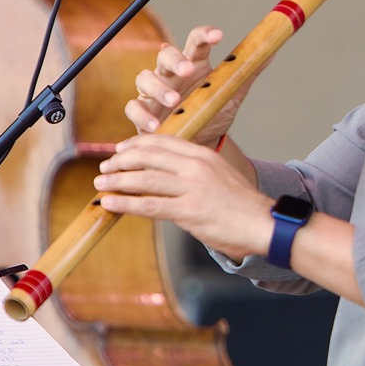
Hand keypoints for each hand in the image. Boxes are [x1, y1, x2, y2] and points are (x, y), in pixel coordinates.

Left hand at [94, 133, 269, 256]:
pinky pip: (148, 205)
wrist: (263, 223)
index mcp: (202, 155)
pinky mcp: (188, 211)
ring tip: (101, 184)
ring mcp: (191, 188)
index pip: (161, 142)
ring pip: (143, 179)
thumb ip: (193, 172)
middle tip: (105, 167)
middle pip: (147, 156)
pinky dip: (124, 203)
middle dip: (120, 161)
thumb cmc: (241, 204)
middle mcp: (195, 166)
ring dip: (117, 181)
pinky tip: (109, 203)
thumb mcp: (218, 175)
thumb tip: (163, 177)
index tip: (120, 150)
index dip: (135, 144)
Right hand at [126, 26, 245, 146]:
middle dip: (175, 60)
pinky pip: (134, 108)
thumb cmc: (212, 112)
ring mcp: (153, 92)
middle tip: (188, 69)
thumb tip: (271, 51)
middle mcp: (170, 73)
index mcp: (194, 64)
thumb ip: (246, 72)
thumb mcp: (231, 94)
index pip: (196, 42)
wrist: (200, 141)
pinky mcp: (142, 112)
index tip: (218, 35)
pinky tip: (156, 125)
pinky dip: (142, 115)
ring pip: (145, 79)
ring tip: (174, 101)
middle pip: (165, 56)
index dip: (204, 35)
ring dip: (159, 88)